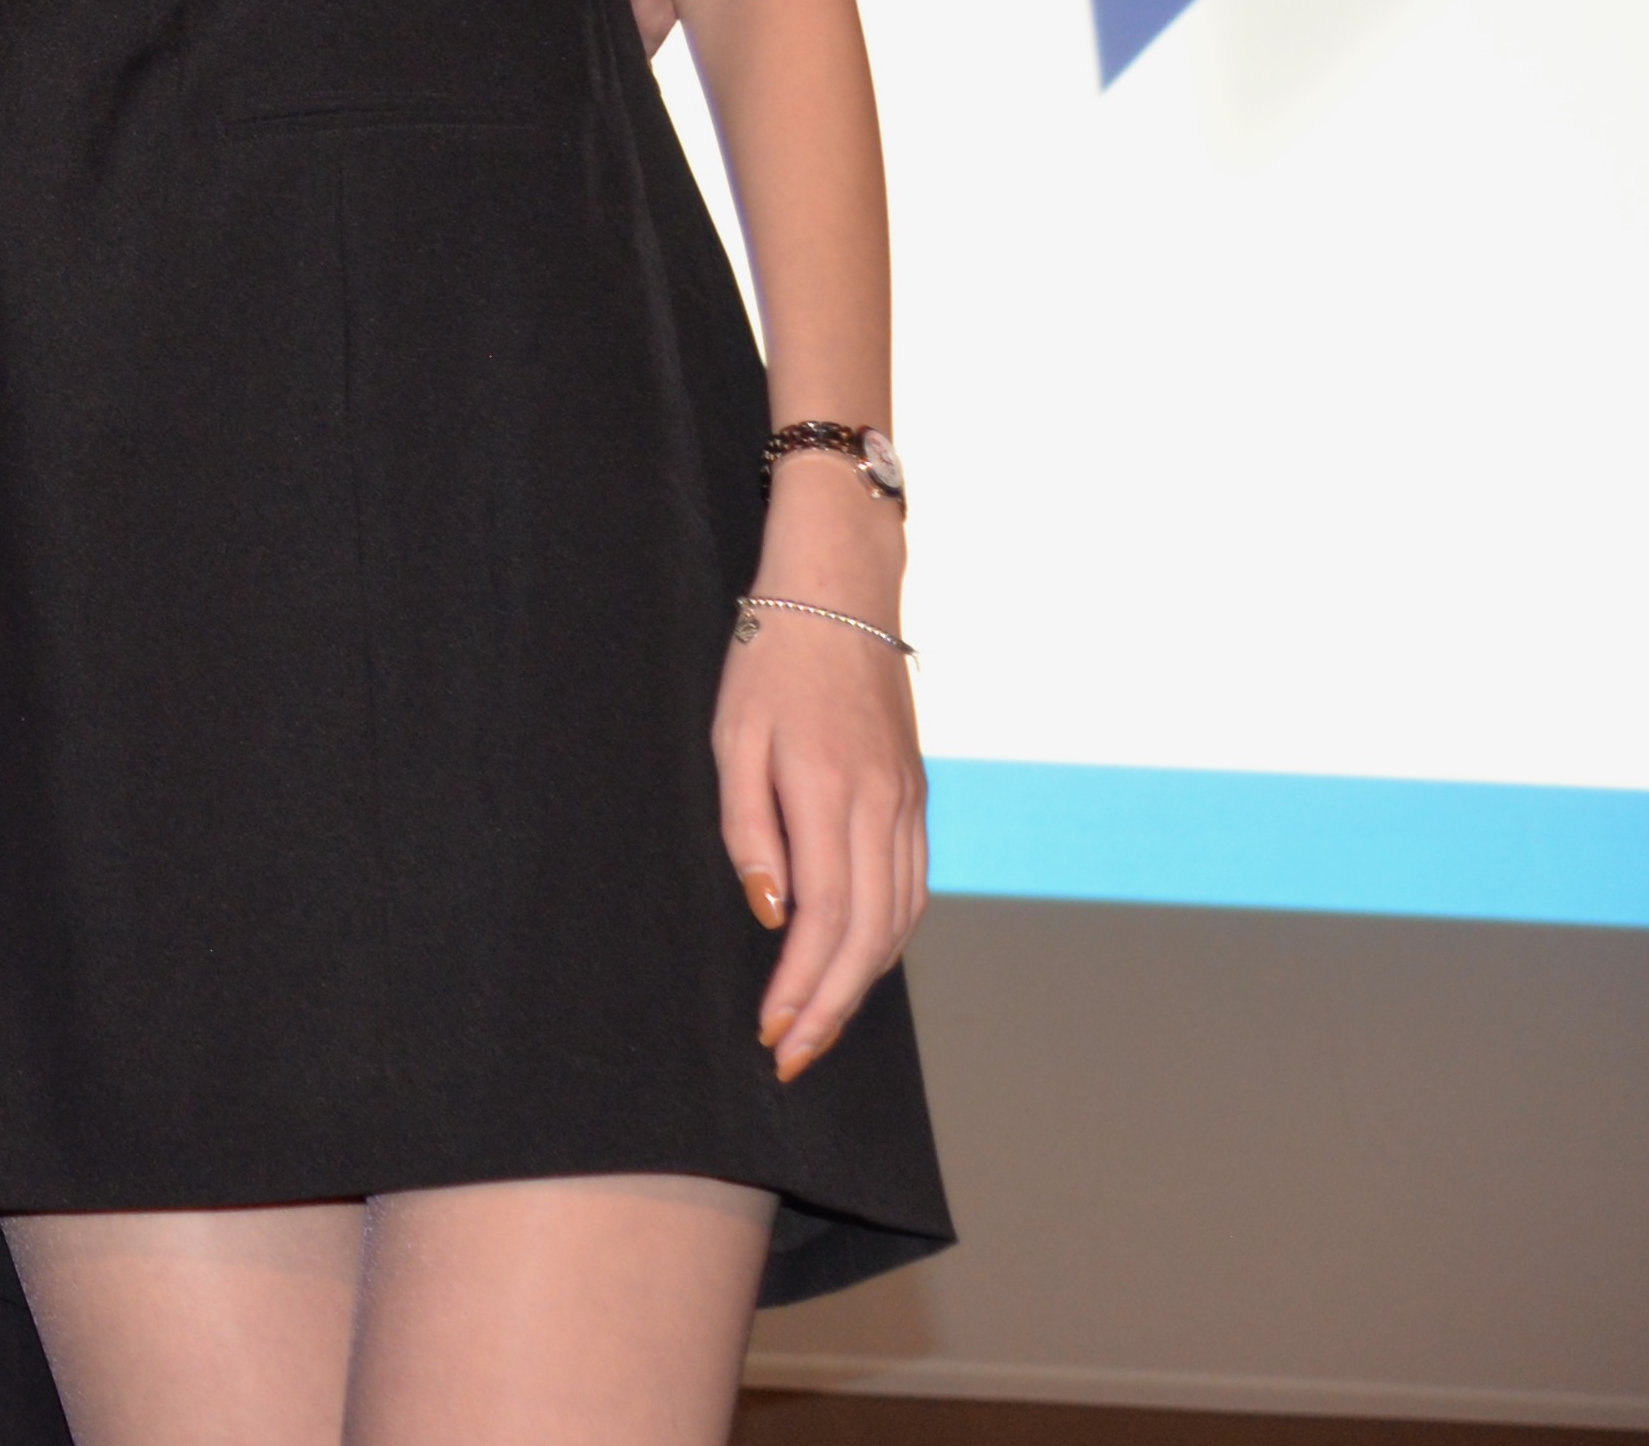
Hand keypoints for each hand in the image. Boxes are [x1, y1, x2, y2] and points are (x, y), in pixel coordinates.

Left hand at [713, 473, 921, 1080]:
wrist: (839, 593)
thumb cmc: (768, 660)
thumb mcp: (732, 738)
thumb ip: (750, 831)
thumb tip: (771, 914)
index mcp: (832, 794)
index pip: (824, 919)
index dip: (801, 987)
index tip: (772, 1034)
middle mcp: (884, 808)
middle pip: (869, 936)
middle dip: (830, 1007)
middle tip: (791, 1056)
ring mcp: (909, 804)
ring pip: (898, 919)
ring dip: (860, 982)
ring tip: (818, 1026)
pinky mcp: (916, 798)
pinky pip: (911, 886)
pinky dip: (886, 938)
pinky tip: (857, 962)